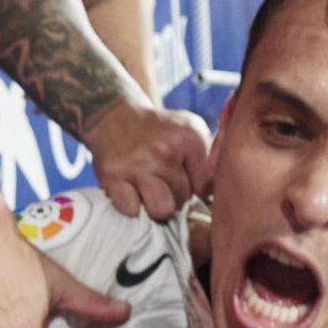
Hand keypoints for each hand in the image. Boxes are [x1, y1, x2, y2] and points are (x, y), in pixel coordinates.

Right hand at [83, 102, 213, 219]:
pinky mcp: (113, 176)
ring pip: (161, 209)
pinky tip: (131, 190)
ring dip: (156, 204)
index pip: (205, 186)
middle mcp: (164, 150)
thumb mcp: (191, 130)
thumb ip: (210, 160)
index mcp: (189, 137)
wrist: (116, 117)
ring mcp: (137, 164)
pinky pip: (131, 210)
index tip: (187, 178)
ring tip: (151, 190)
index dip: (196, 188)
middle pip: (182, 199)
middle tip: (164, 181)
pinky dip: (131, 205)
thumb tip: (214, 196)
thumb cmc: (159, 131)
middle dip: (175, 194)